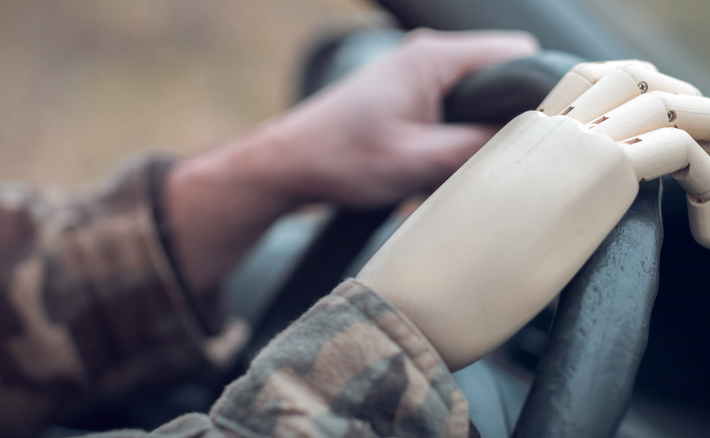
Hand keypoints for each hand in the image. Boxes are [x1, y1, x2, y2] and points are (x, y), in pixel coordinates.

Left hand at [271, 29, 538, 206]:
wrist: (291, 163)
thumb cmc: (339, 158)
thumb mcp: (415, 161)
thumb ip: (475, 149)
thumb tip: (529, 144)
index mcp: (434, 59)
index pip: (517, 55)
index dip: (539, 91)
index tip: (548, 129)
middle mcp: (428, 56)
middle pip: (500, 75)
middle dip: (507, 116)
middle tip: (502, 154)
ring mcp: (417, 74)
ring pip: (477, 95)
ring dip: (478, 129)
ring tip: (461, 162)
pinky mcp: (408, 94)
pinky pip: (454, 106)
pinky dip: (456, 133)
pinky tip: (441, 162)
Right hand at [356, 60, 709, 370]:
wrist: (408, 298)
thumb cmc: (426, 280)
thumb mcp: (469, 229)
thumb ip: (505, 209)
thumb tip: (528, 231)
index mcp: (509, 142)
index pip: (582, 93)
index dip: (620, 116)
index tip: (638, 156)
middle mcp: (541, 131)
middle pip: (623, 79)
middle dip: (664, 111)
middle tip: (678, 162)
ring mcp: (572, 146)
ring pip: (659, 102)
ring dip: (692, 135)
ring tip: (698, 189)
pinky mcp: (601, 176)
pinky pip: (681, 147)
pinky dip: (706, 177)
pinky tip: (699, 219)